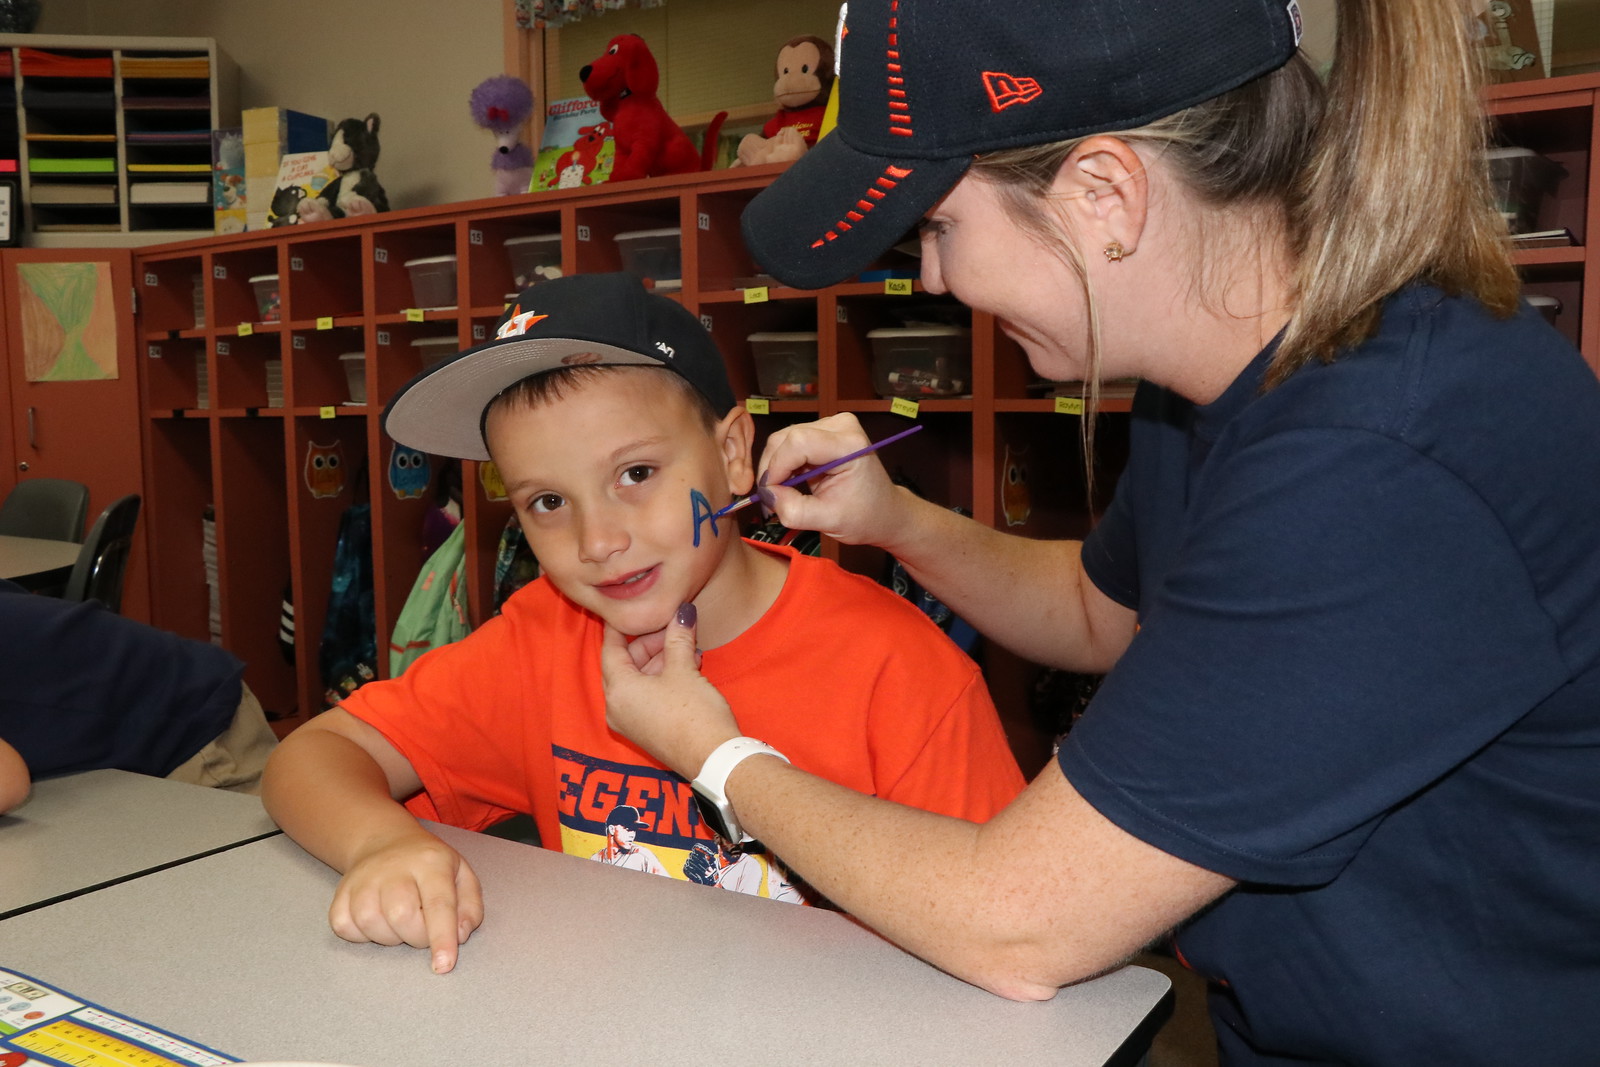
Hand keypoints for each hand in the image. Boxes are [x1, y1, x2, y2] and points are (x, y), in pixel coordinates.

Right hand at [328, 828, 483, 973]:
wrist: (385, 843)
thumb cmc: (430, 867)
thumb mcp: (461, 876)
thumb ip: (469, 908)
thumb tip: (459, 936)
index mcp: (431, 862)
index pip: (438, 903)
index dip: (441, 937)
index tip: (443, 966)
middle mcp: (394, 867)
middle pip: (402, 915)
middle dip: (416, 937)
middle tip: (422, 929)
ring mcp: (362, 879)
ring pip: (371, 923)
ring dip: (390, 936)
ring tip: (400, 922)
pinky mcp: (340, 893)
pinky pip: (345, 928)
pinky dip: (362, 935)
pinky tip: (377, 921)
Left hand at [601, 605, 738, 776]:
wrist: (714, 759)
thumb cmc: (694, 714)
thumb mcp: (684, 670)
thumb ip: (678, 638)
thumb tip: (683, 612)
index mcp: (618, 691)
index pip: (610, 649)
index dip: (621, 627)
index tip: (627, 610)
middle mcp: (617, 708)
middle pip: (626, 664)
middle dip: (651, 644)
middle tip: (674, 628)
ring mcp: (632, 722)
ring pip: (640, 680)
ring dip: (662, 661)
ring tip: (690, 648)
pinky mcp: (648, 730)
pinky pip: (648, 696)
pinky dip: (664, 679)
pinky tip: (689, 668)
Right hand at [755, 413, 908, 549]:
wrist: (885, 512)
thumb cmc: (864, 517)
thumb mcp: (828, 521)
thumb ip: (794, 510)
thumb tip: (767, 495)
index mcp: (849, 444)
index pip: (798, 443)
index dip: (776, 468)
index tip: (770, 496)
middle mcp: (840, 426)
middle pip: (786, 438)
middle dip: (772, 470)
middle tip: (772, 500)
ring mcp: (831, 425)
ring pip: (783, 440)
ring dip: (775, 468)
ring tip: (780, 494)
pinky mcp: (822, 431)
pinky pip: (789, 443)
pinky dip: (782, 465)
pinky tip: (789, 484)